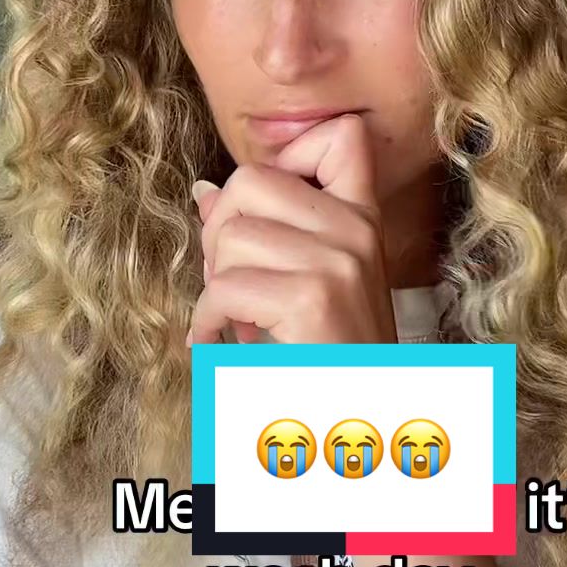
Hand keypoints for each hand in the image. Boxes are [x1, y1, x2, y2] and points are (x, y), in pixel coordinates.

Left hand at [186, 112, 397, 345]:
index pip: (341, 134)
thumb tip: (205, 190)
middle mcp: (358, 231)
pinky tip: (218, 344)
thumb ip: (257, 233)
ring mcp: (341, 261)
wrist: (357, 432)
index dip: (285, 157)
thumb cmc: (320, 359)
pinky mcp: (314, 298)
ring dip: (212, 282)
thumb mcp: (296, 285)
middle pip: (250, 179)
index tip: (266, 213)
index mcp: (362, 220)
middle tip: (227, 279)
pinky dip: (208, 321)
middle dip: (219, 230)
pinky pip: (225, 286)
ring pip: (230, 234)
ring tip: (231, 316)